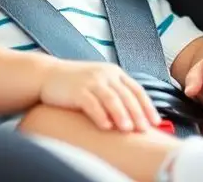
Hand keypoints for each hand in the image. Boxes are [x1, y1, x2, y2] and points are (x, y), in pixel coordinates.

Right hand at [40, 60, 160, 131]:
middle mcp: (105, 74)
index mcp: (114, 72)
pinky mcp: (77, 90)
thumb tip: (135, 115)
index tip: (156, 122)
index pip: (136, 89)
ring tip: (127, 129)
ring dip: (121, 114)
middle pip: (126, 95)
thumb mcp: (99, 82)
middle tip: (144, 130)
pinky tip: (106, 126)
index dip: (147, 106)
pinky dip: (100, 115)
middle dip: (137, 113)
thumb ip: (116, 92)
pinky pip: (91, 103)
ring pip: (111, 98)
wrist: (47, 75)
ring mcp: (90, 81)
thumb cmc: (76, 83)